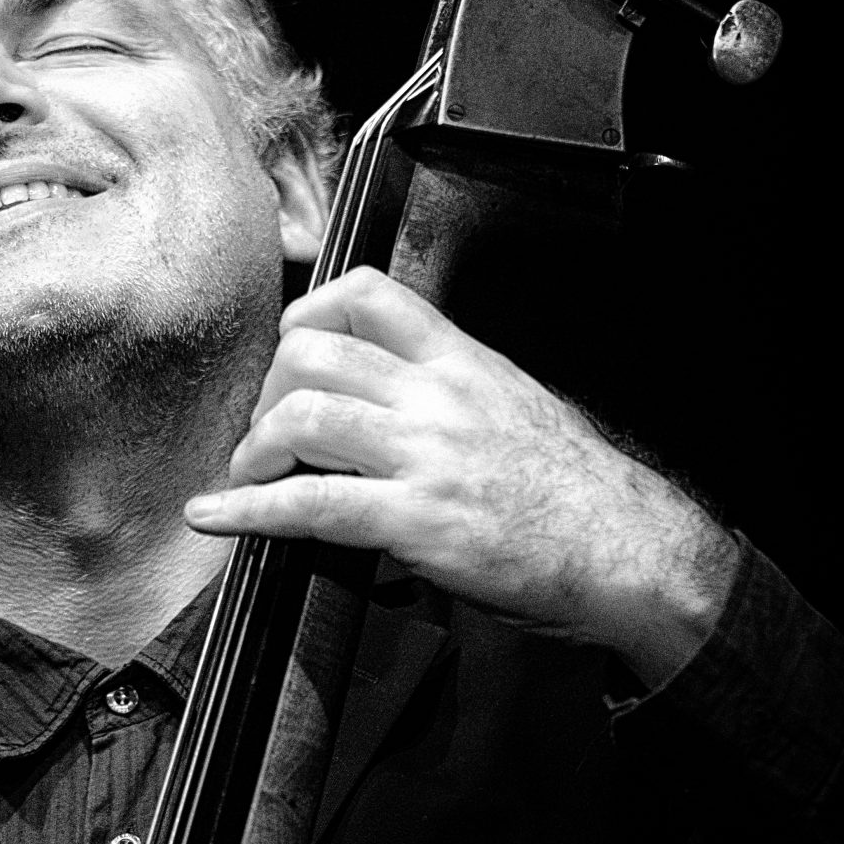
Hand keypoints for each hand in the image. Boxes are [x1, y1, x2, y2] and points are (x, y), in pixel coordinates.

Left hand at [185, 268, 738, 685]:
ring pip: (303, 414)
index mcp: (462, 362)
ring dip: (254, 447)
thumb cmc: (577, 493)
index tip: (288, 348)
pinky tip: (217, 514)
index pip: (368, 294)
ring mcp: (425, 455)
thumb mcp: (513, 410)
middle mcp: (438, 395)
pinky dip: (247, 507)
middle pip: (314, 351)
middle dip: (269, 390)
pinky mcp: (416, 519)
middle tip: (266, 432)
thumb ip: (446, 402)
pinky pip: (309, 502)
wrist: (626, 549)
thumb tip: (388, 417)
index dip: (308, 314)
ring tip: (248, 474)